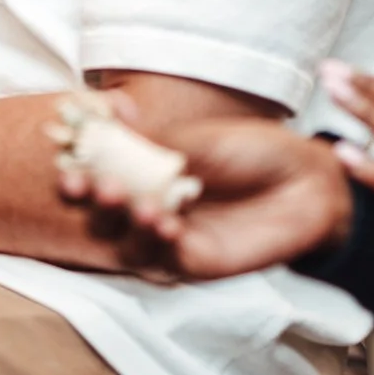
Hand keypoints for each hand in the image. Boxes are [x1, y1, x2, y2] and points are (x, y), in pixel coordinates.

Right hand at [62, 110, 353, 281]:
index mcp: (143, 175)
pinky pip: (168, 258)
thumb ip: (155, 139)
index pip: (99, 178)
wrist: (305, 179)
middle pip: (107, 215)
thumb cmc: (250, 151)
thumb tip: (114, 112)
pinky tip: (166, 224)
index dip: (80, 176)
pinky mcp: (195, 262)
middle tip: (97, 187)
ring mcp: (170, 239)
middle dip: (97, 202)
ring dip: (127, 223)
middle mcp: (148, 208)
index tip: (68, 167)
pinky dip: (162, 243)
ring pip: (132, 240)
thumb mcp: (200, 140)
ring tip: (133, 203)